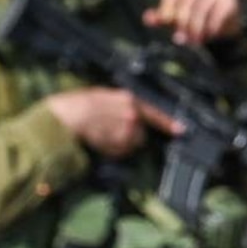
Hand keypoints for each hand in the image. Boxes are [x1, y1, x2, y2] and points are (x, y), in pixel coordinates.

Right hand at [47, 86, 178, 158]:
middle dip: (131, 134)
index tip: (181, 130)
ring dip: (121, 143)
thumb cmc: (77, 104)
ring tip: (101, 135)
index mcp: (129, 99)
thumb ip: (121, 103)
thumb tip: (131, 113)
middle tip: (109, 130)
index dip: (168, 122)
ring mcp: (128, 131)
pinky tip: (99, 141)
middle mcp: (133, 115)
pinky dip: (113, 150)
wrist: (65, 117)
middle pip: (142, 132)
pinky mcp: (120, 145)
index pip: (155, 112)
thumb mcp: (102, 95)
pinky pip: (121, 151)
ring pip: (132, 143)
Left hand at [145, 0, 245, 47]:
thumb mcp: (177, 17)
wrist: (224, 22)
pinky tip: (208, 35)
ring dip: (196, 29)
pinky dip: (211, 28)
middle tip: (182, 38)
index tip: (167, 21)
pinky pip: (216, 16)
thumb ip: (162, 17)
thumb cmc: (195, 16)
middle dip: (183, 23)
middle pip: (186, 3)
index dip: (167, 6)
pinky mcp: (229, 1)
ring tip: (194, 40)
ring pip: (201, 11)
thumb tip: (147, 19)